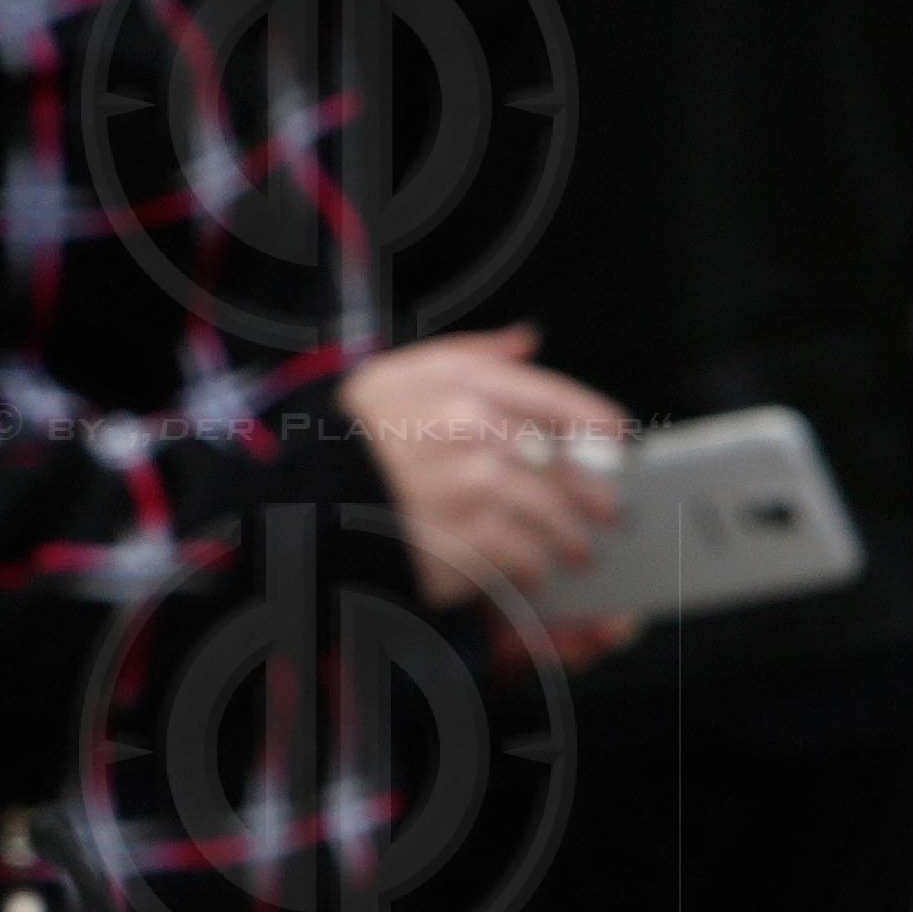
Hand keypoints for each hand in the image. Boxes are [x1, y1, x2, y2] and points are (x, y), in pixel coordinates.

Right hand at [335, 327, 629, 613]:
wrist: (296, 505)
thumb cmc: (350, 438)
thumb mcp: (400, 374)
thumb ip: (471, 352)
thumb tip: (528, 340)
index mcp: (470, 388)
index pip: (562, 403)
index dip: (599, 427)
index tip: (616, 446)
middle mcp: (480, 436)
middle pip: (567, 469)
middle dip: (594, 496)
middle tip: (608, 512)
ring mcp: (473, 494)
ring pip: (552, 518)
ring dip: (571, 539)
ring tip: (576, 551)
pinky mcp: (461, 545)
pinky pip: (521, 558)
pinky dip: (535, 568)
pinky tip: (534, 572)